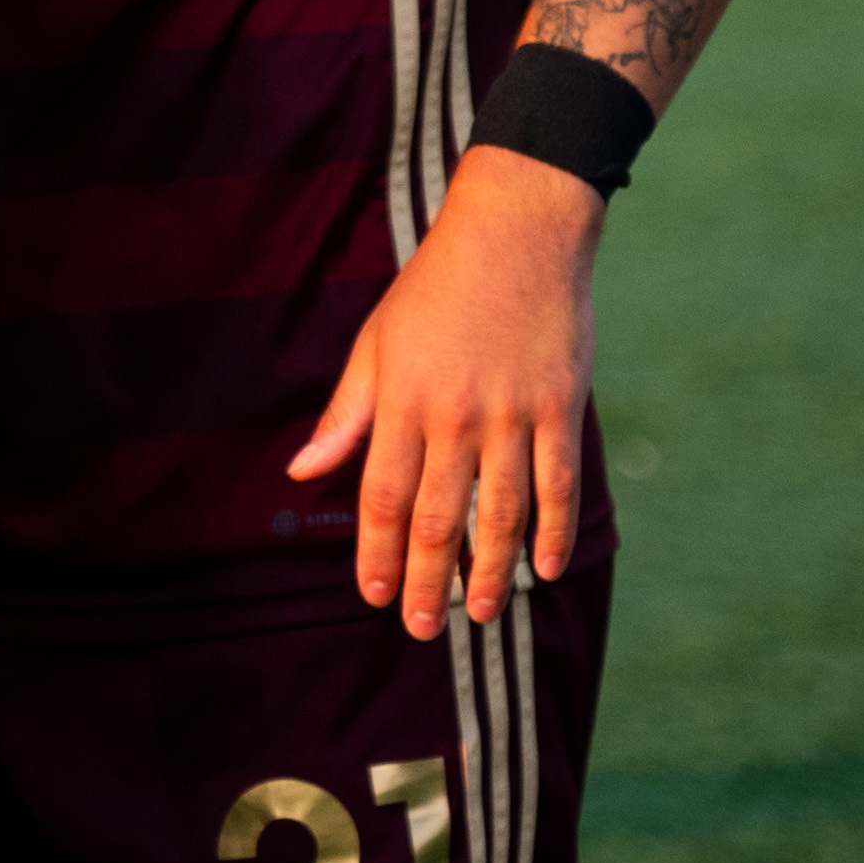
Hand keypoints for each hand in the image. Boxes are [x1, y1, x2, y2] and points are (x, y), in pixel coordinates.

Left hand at [289, 145, 601, 636]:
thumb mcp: (375, 343)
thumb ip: (346, 414)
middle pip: (436, 517)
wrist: (515, 235)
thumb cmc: (434, 290)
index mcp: (400, 400)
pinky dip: (553, 531)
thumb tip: (303, 472)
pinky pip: (558, 483)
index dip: (373, 553)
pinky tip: (545, 568)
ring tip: (479, 613)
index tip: (371, 596)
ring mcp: (511, 414)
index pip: (380, 496)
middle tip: (421, 628)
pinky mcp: (560, 407)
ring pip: (500, 513)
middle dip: (425, 580)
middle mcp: (453, 415)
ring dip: (489, 570)